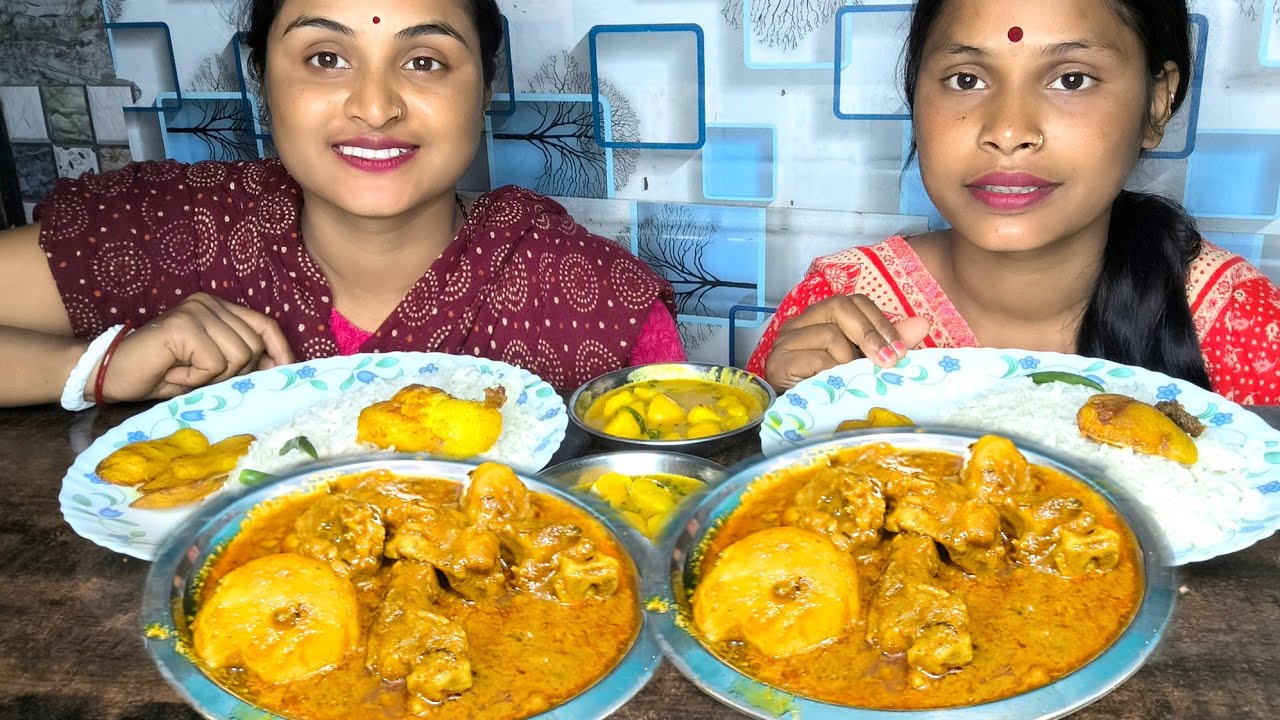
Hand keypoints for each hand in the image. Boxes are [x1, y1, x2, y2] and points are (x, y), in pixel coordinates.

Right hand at [92, 293, 295, 401]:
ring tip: (185, 373)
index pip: (265, 325)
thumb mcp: (211, 368)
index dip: (280, 350)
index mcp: (220, 308)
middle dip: (233, 373)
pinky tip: (175, 373)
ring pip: (238, 357)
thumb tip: (281, 367)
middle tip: (200, 376)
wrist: (112, 374)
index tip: (287, 372)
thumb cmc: (163, 373)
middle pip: (253, 346)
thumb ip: (242, 361)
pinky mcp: (183, 326)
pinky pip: (214, 364)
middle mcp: (209, 303)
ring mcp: (196, 311)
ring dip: (213, 378)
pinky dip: (196, 379)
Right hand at [764, 294, 929, 390]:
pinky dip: (832, 373)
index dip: (880, 322)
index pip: (854, 302)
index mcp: (821, 317)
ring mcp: (786, 341)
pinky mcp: (778, 362)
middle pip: (839, 307)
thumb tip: (922, 324)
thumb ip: (888, 342)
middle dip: (869, 333)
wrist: (792, 418)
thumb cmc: (826, 387)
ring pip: (829, 335)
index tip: (899, 351)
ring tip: (851, 380)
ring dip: (849, 361)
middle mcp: (801, 322)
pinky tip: (834, 386)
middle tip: (887, 362)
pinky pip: (814, 359)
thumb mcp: (861, 362)